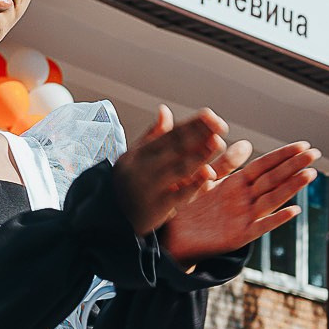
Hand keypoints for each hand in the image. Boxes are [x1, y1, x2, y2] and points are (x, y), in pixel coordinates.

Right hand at [112, 106, 227, 234]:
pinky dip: (194, 185)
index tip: (211, 116)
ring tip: (217, 143)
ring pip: (178, 168)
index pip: (171, 134)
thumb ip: (153, 136)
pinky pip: (177, 195)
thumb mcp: (134, 157)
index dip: (192, 124)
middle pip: (176, 147)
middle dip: (199, 134)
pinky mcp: (156, 208)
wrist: (109, 218)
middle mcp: (144, 167)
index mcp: (141, 153)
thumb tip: (165, 110)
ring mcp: (150, 187)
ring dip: (199, 155)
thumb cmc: (127, 184)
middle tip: (220, 124)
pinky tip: (209, 175)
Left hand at [166, 140, 320, 259]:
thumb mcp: (207, 180)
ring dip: (292, 187)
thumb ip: (226, 163)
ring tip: (310, 174)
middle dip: (294, 166)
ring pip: (272, 199)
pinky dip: (277, 220)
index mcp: (237, 184)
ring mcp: (244, 218)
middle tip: (315, 154)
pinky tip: (294, 211)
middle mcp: (245, 200)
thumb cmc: (188, 208)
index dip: (283, 155)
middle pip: (273, 179)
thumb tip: (247, 143)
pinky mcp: (238, 236)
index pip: (265, 165)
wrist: (173, 237)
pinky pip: (260, 227)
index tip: (303, 145)